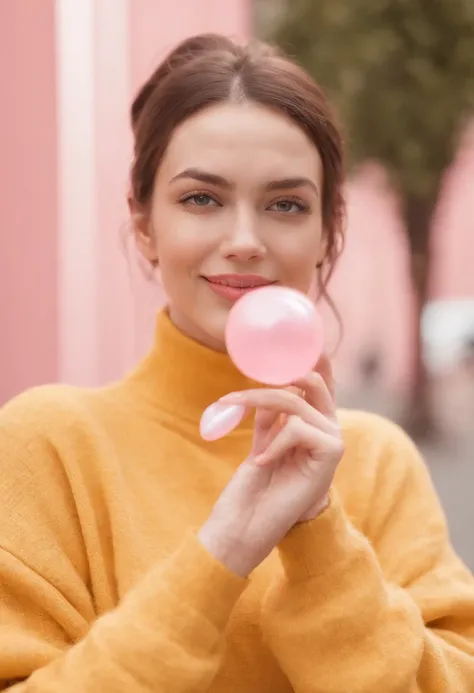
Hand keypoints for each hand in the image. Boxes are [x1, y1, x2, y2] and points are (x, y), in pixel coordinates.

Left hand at [198, 357, 343, 576]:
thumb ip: (272, 412)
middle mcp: (329, 428)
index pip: (322, 381)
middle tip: (239, 391)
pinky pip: (297, 426)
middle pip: (310, 382)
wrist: (248, 524)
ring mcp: (334, 441)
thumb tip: (273, 382)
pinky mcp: (331, 453)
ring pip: (296, 400)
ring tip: (233, 411)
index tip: (301, 340)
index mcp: (314, 424)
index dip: (315, 358)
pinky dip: (273, 441)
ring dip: (258, 401)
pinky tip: (261, 461)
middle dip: (271, 380)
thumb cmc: (253, 485)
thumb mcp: (263, 438)